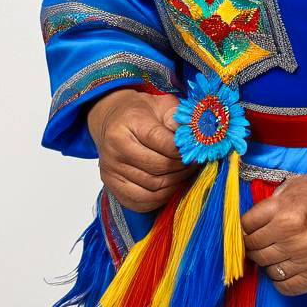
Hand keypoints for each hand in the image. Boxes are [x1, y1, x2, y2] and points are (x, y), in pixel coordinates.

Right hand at [86, 88, 196, 211]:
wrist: (111, 121)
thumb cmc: (140, 112)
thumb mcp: (161, 105)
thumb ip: (177, 118)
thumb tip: (192, 136)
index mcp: (128, 124)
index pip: (160, 141)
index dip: (181, 149)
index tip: (194, 149)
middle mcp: (116, 150)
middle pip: (158, 167)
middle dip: (181, 167)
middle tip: (193, 162)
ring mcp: (112, 171)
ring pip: (152, 186)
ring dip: (175, 183)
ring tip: (185, 172)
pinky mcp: (112, 187)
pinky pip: (142, 201)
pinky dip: (161, 197)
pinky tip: (171, 185)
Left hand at [241, 172, 306, 295]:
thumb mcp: (298, 185)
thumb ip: (274, 200)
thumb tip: (255, 219)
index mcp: (285, 211)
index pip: (247, 225)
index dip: (246, 226)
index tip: (249, 228)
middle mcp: (291, 236)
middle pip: (254, 248)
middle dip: (253, 244)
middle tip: (260, 241)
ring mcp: (302, 259)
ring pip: (267, 268)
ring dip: (267, 261)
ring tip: (276, 252)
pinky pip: (284, 286)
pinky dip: (280, 279)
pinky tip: (285, 267)